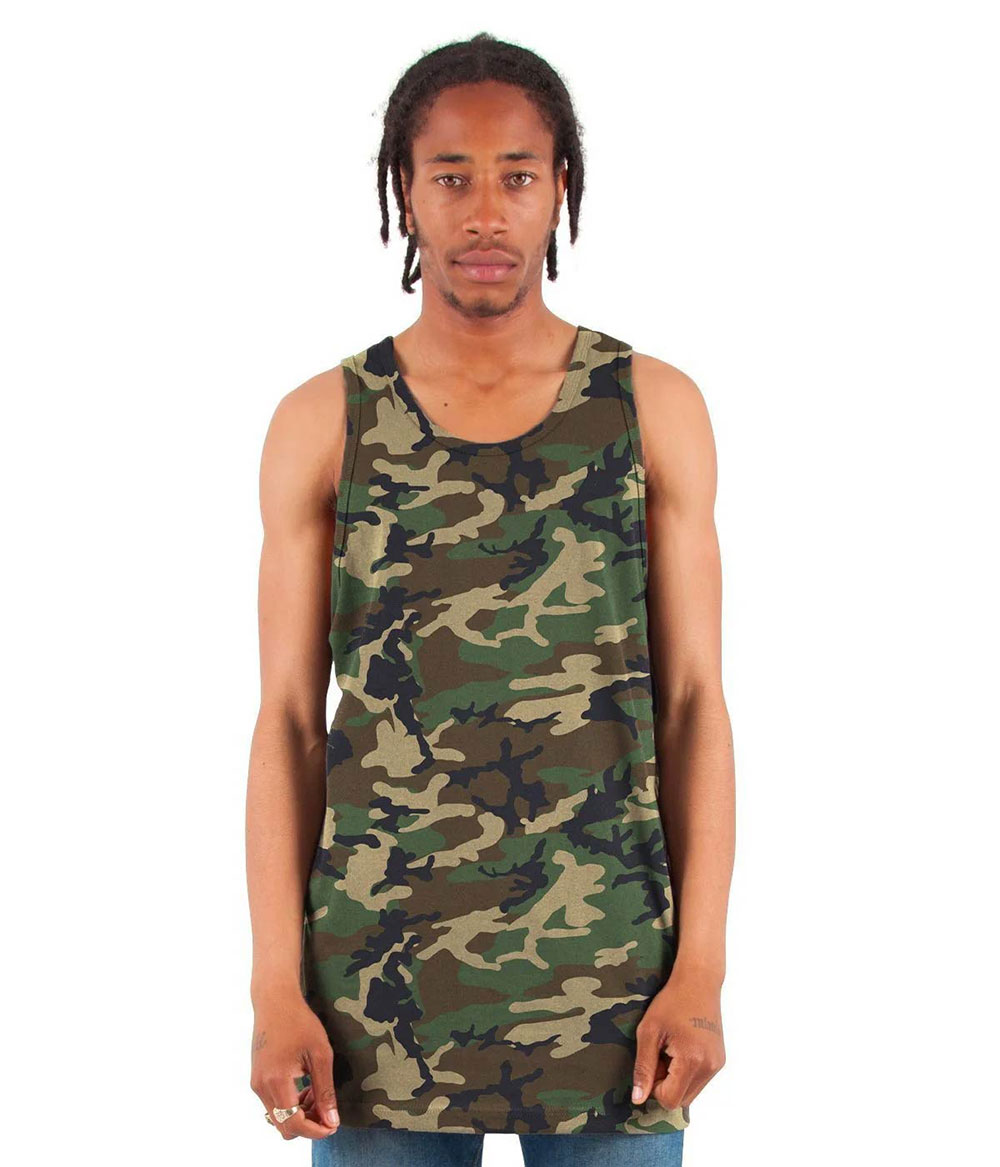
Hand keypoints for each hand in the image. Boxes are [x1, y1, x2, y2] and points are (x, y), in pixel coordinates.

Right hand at [250, 989, 340, 1139]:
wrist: (274, 1000)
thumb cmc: (300, 1021)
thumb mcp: (320, 1054)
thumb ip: (325, 1090)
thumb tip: (332, 1121)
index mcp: (276, 1081)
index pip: (294, 1123)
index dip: (316, 1131)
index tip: (334, 1125)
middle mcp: (261, 1087)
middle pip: (284, 1126)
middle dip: (308, 1124)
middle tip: (327, 1107)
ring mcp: (256, 1084)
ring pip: (279, 1117)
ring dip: (300, 1113)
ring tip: (318, 1092)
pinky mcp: (256, 1079)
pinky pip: (274, 1104)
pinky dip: (290, 1104)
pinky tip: (306, 1087)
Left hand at [631, 966, 725, 1110]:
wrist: (699, 981)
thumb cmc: (671, 1001)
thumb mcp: (649, 1032)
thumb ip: (644, 1068)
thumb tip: (638, 1100)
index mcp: (692, 1061)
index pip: (670, 1100)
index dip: (654, 1087)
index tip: (652, 1061)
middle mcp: (709, 1067)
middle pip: (681, 1100)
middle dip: (666, 1084)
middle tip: (660, 1053)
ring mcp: (717, 1064)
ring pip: (691, 1092)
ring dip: (676, 1079)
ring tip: (671, 1049)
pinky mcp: (720, 1060)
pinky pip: (699, 1080)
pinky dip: (687, 1072)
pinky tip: (682, 1047)